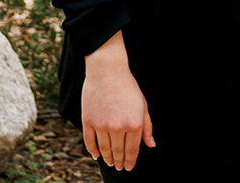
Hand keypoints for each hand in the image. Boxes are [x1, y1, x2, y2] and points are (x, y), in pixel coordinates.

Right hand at [80, 32, 154, 170]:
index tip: (129, 167)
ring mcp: (101, 125)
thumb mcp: (143, 106)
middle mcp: (118, 128)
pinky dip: (93, 150)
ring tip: (110, 163)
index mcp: (134, 124)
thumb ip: (147, 127)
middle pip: (118, 151)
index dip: (131, 161)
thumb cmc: (128, 87)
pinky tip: (96, 155)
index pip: (133, 150)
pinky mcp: (88, 121)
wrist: (107, 72)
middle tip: (120, 167)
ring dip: (108, 158)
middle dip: (120, 162)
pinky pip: (89, 141)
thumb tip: (151, 145)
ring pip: (104, 149)